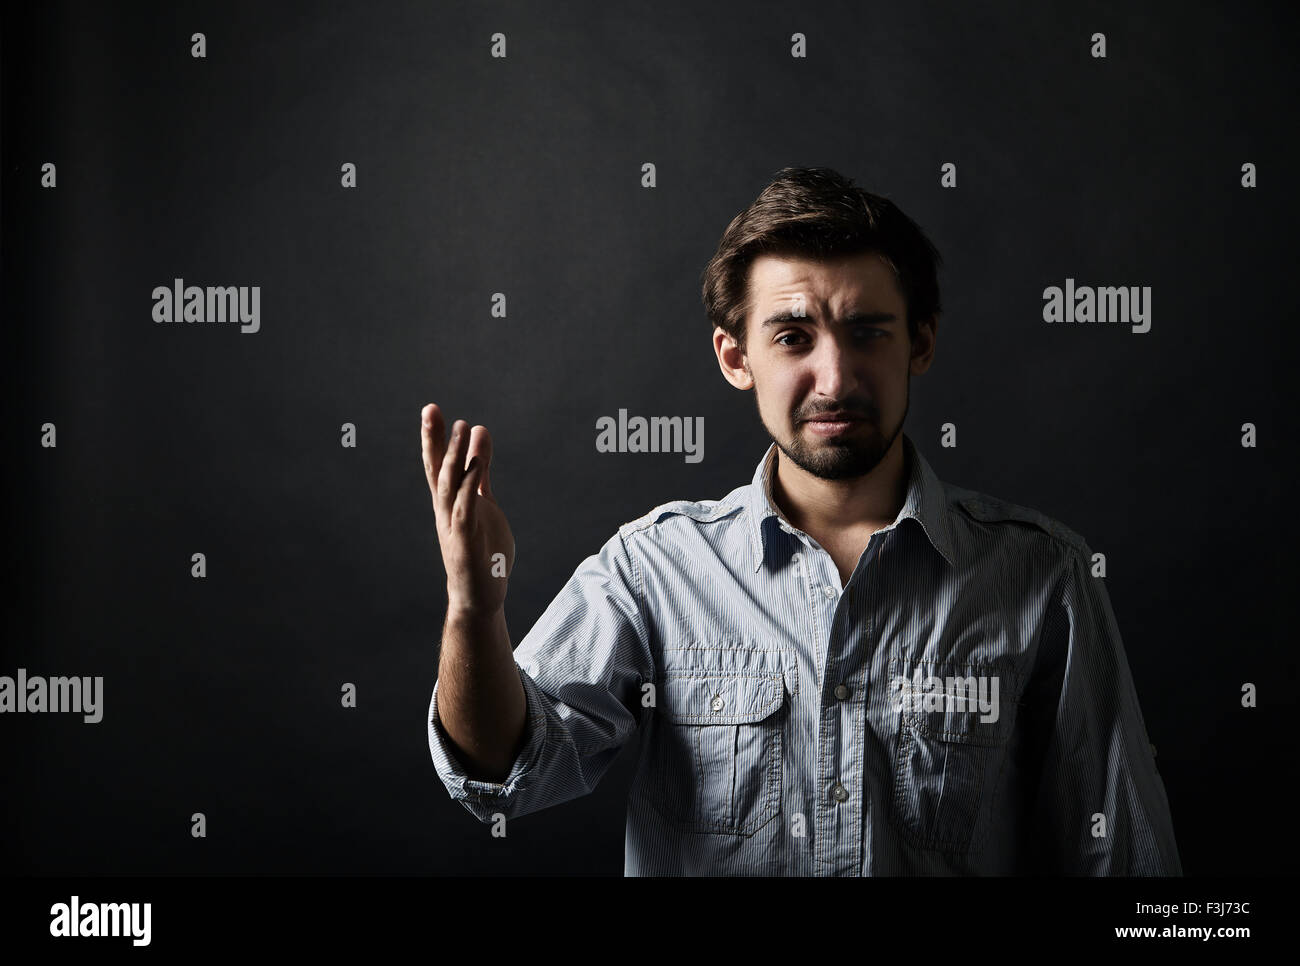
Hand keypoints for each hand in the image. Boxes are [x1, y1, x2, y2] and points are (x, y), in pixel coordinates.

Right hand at [421, 403, 514, 617]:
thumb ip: (480, 468)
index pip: (437, 465)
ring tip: (463, 429)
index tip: (432, 409)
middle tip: (433, 409)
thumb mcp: (483, 501)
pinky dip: (469, 489)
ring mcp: (453, 527)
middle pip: (436, 471)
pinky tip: (476, 469)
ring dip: (454, 458)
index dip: (433, 437)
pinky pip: (465, 512)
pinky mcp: (466, 544)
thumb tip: (478, 431)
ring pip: (448, 487)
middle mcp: (445, 511)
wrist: (479, 596)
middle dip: (434, 440)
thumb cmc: (482, 549)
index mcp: (449, 501)